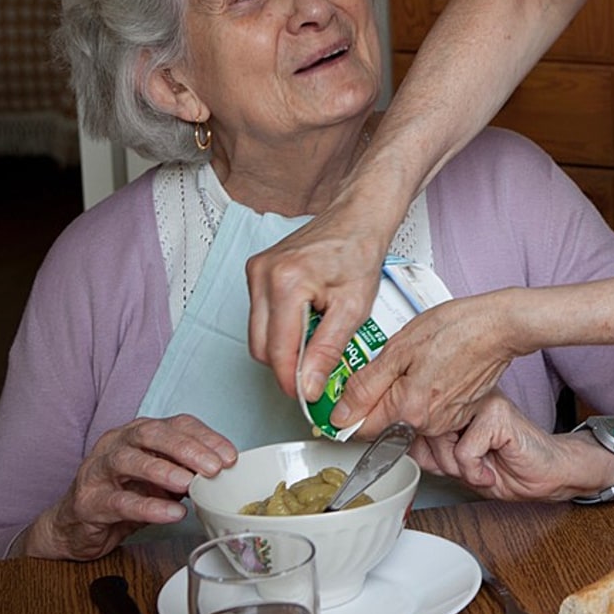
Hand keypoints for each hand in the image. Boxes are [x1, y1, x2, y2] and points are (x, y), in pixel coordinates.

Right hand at [18, 415, 236, 560]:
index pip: (178, 424)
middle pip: (154, 434)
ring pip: (131, 460)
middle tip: (213, 467)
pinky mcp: (88, 500)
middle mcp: (118, 442)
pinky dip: (149, 507)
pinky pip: (120, 501)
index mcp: (140, 432)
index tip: (230, 456)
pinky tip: (171, 512)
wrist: (75, 525)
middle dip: (187, 448)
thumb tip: (222, 473)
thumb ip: (185, 471)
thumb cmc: (123, 495)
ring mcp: (99, 469)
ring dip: (164, 471)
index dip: (206, 437)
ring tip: (190, 484)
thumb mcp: (159, 480)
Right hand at [245, 196, 390, 399]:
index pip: (278, 352)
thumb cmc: (358, 252)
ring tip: (316, 338)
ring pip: (258, 333)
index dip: (292, 381)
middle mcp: (263, 274)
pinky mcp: (256, 270)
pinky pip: (260, 315)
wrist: (356, 218)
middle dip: (287, 365)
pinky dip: (281, 327)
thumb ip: (327, 350)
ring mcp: (256, 270)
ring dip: (284, 346)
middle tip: (317, 370)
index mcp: (286, 282)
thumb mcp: (353, 307)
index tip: (308, 395)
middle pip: (261, 346)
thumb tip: (308, 385)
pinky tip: (306, 319)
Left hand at [331, 292, 518, 436]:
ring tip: (416, 362)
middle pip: (384, 421)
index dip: (350, 409)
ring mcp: (445, 421)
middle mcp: (427, 425)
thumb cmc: (455, 328)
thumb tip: (342, 414)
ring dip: (401, 393)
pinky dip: (423, 392)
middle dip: (378, 397)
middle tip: (389, 364)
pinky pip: (427, 409)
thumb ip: (367, 385)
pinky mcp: (458, 414)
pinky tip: (431, 368)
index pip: (361, 427)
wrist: (498, 325)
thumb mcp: (399, 348)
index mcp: (408, 410)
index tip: (348, 395)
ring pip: (406, 415)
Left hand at [412, 393, 613, 501]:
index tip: (425, 459)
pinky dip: (475, 470)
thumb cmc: (506, 465)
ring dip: (458, 467)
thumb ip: (430, 452)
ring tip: (480, 467)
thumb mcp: (457, 463)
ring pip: (441, 439)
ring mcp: (481, 402)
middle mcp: (465, 397)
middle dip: (440, 461)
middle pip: (424, 431)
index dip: (416, 446)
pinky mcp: (496, 414)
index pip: (416, 419)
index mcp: (455, 402)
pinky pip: (464, 451)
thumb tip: (398, 445)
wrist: (547, 471)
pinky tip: (491, 469)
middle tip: (466, 467)